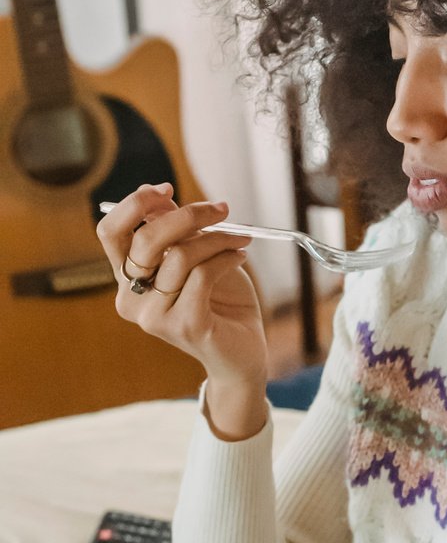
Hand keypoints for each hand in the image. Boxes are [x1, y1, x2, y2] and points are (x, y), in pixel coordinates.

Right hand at [97, 182, 267, 438]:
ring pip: (180, 256)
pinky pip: (203, 275)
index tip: (168, 190)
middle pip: (145, 240)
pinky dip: (226, 258)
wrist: (241, 353)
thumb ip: (175, 232)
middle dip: (187, 215)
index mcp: (126, 279)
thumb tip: (161, 197)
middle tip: (221, 210)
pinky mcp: (184, 326)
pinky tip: (239, 256)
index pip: (110, 233)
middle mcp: (131, 299)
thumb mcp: (195, 258)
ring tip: (239, 240)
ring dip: (217, 239)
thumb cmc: (218, 302)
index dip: (134, 204)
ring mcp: (154, 317)